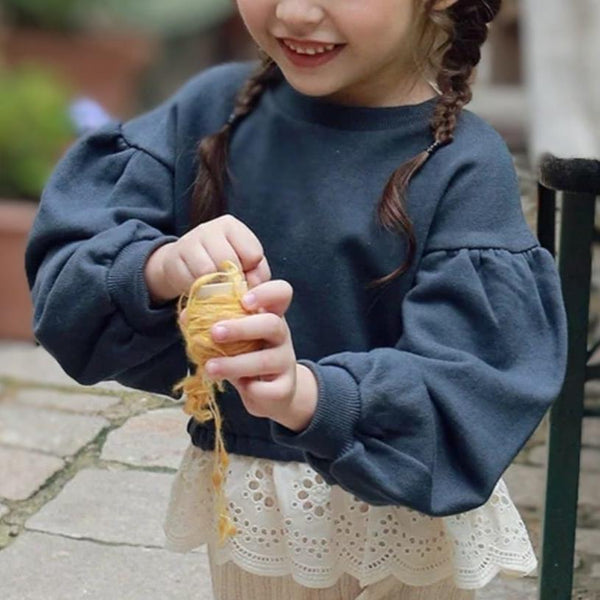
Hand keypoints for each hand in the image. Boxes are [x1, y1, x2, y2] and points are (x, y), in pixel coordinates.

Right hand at [144, 215, 270, 303]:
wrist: (184, 266)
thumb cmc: (222, 265)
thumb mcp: (246, 265)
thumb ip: (258, 273)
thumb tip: (254, 284)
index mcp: (232, 226)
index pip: (252, 253)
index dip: (250, 270)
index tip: (244, 273)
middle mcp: (209, 228)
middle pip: (229, 260)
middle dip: (232, 280)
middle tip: (229, 287)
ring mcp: (189, 241)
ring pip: (208, 270)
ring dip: (214, 286)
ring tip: (214, 287)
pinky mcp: (173, 258)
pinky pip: (190, 280)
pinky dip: (198, 289)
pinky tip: (199, 286)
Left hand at [203, 280, 317, 431]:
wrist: (267, 394)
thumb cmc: (245, 356)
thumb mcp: (232, 337)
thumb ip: (213, 323)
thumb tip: (187, 316)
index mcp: (269, 314)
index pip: (281, 293)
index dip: (266, 292)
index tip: (244, 300)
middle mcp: (281, 335)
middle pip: (272, 324)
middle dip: (241, 328)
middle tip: (214, 333)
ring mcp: (285, 361)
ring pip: (266, 360)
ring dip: (234, 363)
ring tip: (210, 367)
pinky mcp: (284, 387)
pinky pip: (270, 390)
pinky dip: (252, 389)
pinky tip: (240, 388)